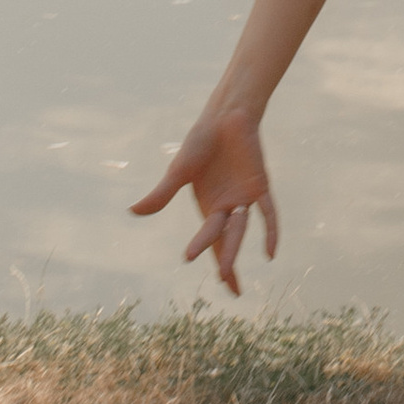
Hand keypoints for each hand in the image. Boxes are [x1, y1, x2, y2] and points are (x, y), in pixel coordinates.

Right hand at [132, 106, 278, 296]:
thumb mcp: (178, 171)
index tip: (196, 272)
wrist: (225, 117)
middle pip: (226, 240)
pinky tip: (271, 253)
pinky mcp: (259, 185)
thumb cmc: (201, 142)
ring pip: (240, 229)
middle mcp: (226, 207)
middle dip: (225, 262)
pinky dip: (270, 231)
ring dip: (233, 249)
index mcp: (207, 206)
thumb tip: (133, 212)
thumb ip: (161, 194)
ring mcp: (243, 197)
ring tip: (228, 274)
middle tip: (228, 287)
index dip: (204, 254)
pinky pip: (268, 212)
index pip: (208, 238)